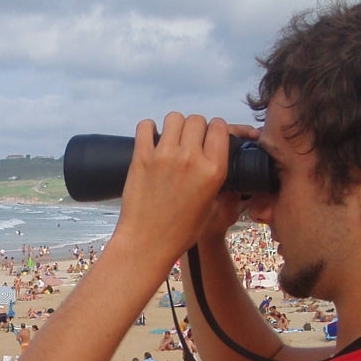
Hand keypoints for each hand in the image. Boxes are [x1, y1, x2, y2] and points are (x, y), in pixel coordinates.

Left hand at [112, 113, 257, 269]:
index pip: (219, 127)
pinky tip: (150, 139)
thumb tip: (215, 160)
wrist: (147, 243)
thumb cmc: (180, 231)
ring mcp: (165, 156)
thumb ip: (217, 180)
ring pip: (174, 118)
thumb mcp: (212, 207)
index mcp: (213, 170)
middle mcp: (191, 158)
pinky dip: (148, 129)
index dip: (215, 129)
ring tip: (170, 140)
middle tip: (188, 141)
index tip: (209, 136)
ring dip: (174, 126)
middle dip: (195, 127)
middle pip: (197, 120)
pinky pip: (146, 126)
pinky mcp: (142, 158)